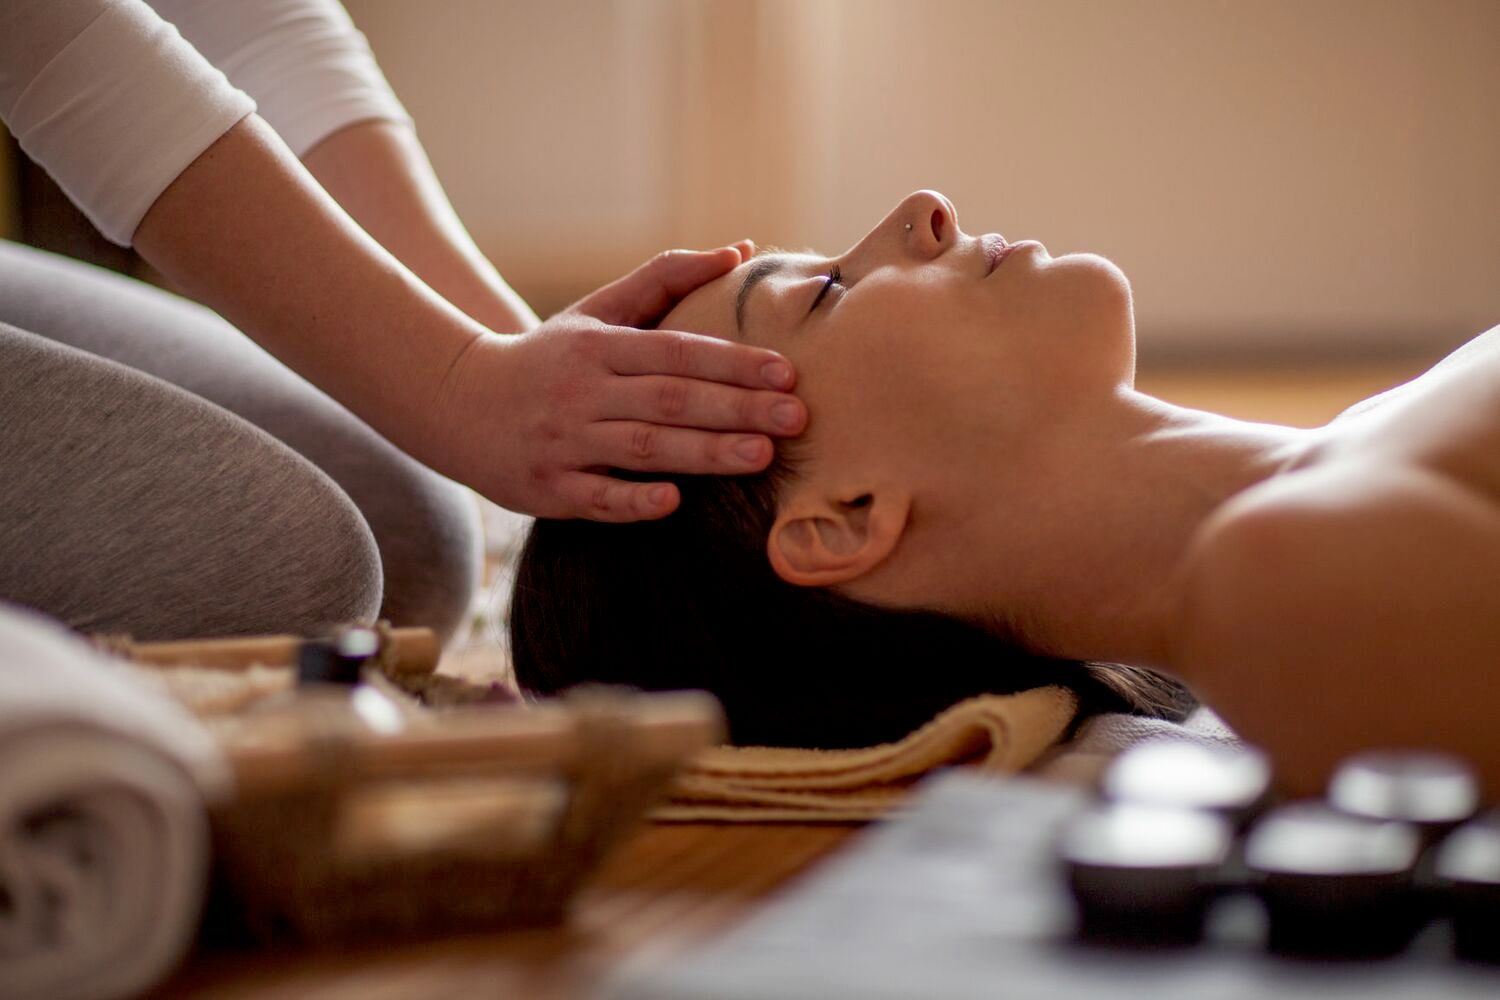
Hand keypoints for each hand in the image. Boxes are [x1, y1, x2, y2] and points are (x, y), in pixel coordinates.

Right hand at [425, 245, 808, 520]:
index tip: (787, 373)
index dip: (733, 362)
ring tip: (762, 455)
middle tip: (797, 417)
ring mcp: (564, 442)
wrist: (456, 402)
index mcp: (599, 347)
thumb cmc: (548, 358)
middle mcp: (582, 393)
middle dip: (737, 408)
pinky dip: (633, 500)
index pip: (678, 352)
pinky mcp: (548, 489)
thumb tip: (741, 249)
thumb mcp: (598, 311)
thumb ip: (666, 279)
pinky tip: (674, 502)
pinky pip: (595, 498)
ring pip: (642, 447)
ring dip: (704, 453)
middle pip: (670, 400)